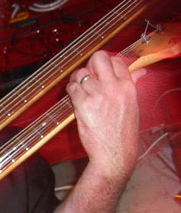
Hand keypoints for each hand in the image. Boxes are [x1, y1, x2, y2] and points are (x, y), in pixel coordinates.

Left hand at [66, 50, 144, 180]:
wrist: (115, 153)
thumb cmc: (123, 133)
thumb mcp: (133, 105)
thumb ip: (132, 85)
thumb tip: (140, 72)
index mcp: (128, 87)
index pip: (116, 60)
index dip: (105, 64)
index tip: (100, 72)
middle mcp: (113, 88)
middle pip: (98, 58)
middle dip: (90, 64)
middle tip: (87, 76)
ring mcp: (98, 96)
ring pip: (81, 74)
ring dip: (77, 80)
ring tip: (79, 90)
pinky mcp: (84, 106)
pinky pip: (72, 88)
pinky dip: (70, 90)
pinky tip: (74, 97)